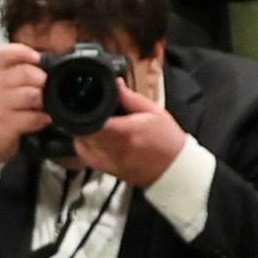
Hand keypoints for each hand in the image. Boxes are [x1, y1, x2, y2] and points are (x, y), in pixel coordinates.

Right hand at [0, 39, 45, 164]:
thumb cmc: (2, 108)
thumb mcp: (7, 85)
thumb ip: (24, 71)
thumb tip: (53, 64)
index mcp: (0, 72)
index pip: (6, 53)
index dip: (23, 52)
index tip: (36, 58)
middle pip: (26, 73)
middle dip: (43, 81)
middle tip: (46, 89)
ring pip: (31, 95)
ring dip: (44, 101)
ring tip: (43, 106)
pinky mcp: (5, 124)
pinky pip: (31, 118)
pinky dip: (42, 119)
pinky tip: (42, 120)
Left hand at [70, 88, 188, 187]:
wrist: (174, 167)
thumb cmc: (167, 139)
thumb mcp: (154, 111)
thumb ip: (131, 98)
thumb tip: (116, 85)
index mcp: (128, 132)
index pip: (96, 122)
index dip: (86, 112)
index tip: (88, 104)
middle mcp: (117, 150)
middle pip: (85, 134)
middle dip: (84, 121)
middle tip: (90, 112)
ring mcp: (112, 163)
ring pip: (83, 146)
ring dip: (83, 133)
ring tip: (94, 124)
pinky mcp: (110, 172)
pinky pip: (87, 158)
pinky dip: (84, 146)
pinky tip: (92, 138)